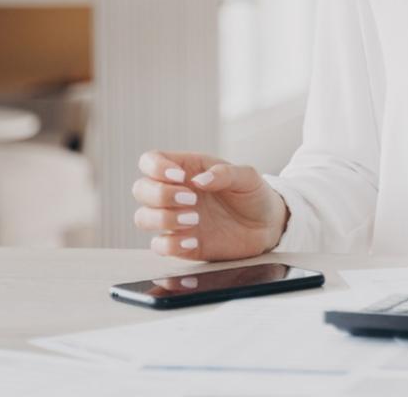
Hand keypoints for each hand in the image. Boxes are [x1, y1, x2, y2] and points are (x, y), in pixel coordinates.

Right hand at [131, 151, 289, 260]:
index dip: (155, 167)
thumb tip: (199, 180)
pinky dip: (171, 244)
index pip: (151, 161)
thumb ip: (225, 173)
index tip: (179, 177)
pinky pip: (159, 246)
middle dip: (160, 194)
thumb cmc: (253, 194)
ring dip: (163, 219)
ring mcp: (176, 219)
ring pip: (143, 218)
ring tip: (194, 220)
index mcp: (187, 169)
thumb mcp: (247, 177)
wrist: (267, 225)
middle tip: (191, 200)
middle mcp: (175, 193)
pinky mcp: (182, 244)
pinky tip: (194, 240)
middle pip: (141, 189)